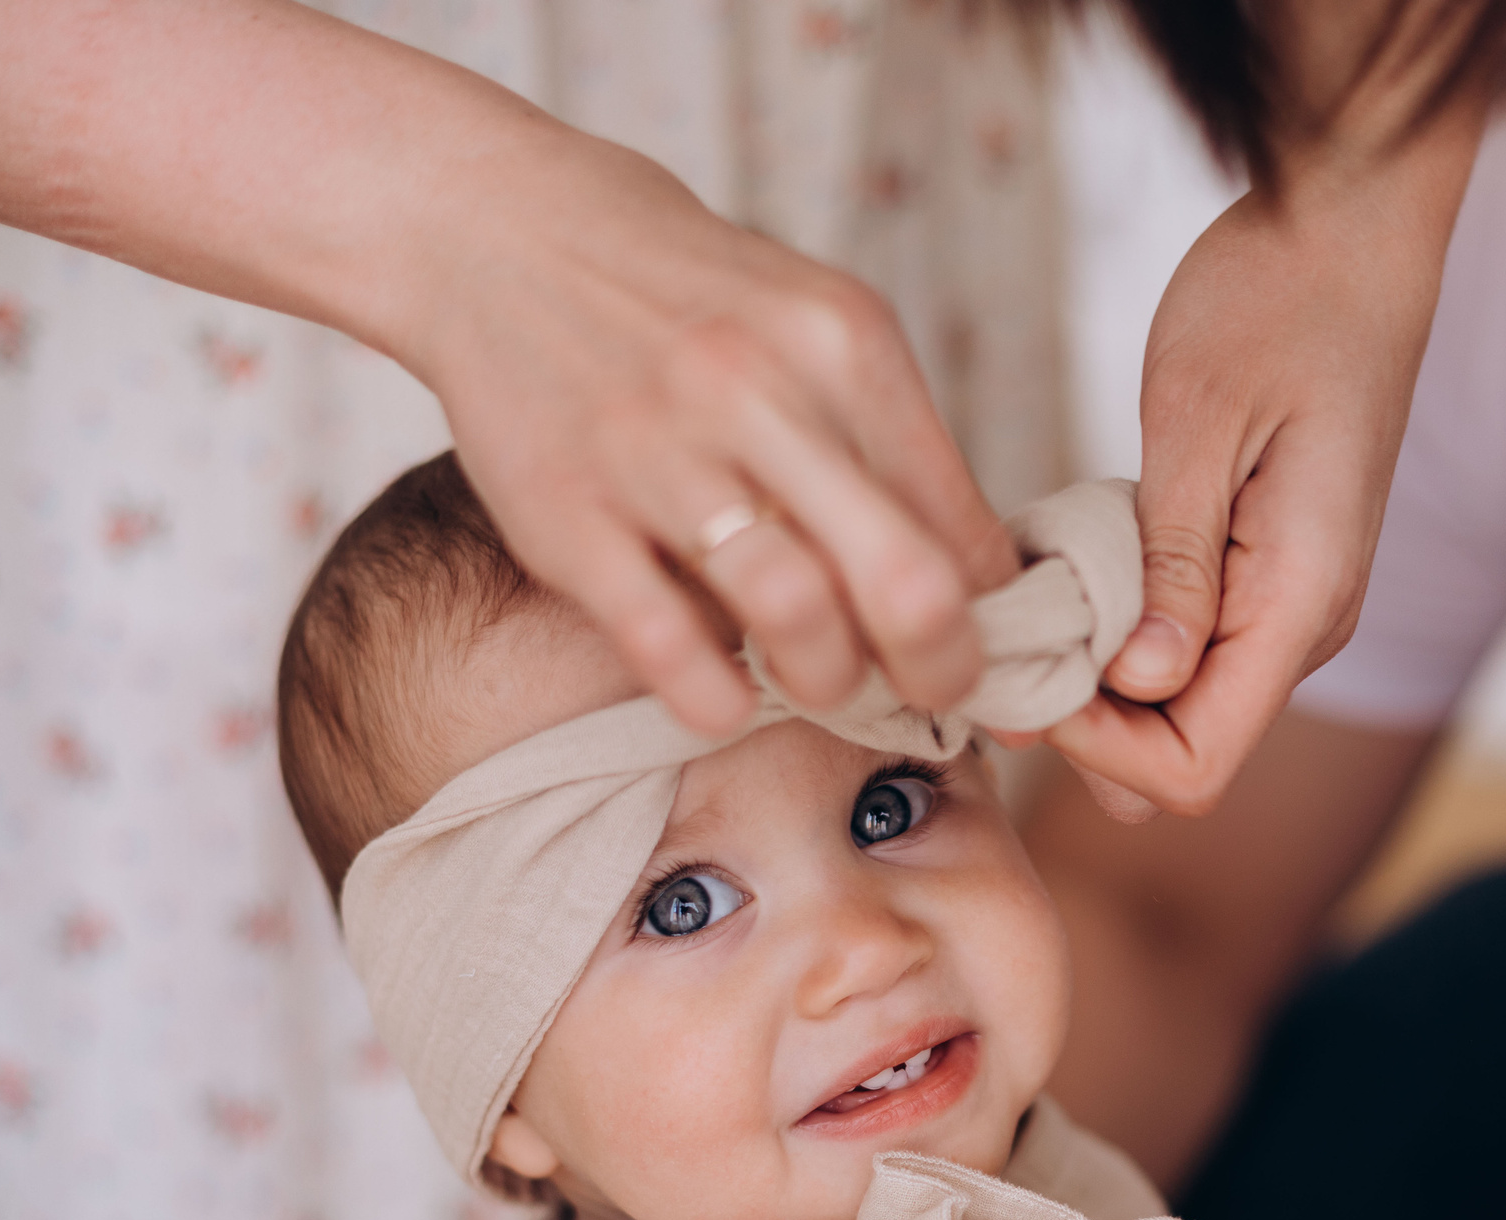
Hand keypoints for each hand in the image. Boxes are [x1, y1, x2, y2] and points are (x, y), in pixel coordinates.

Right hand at [389, 123, 1018, 734]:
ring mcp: (656, 454)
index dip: (998, 613)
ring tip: (828, 685)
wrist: (508, 231)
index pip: (958, 517)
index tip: (998, 658)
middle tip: (934, 696)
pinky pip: (663, 641)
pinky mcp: (565, 513)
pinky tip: (729, 701)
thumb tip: (984, 581)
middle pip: (904, 577)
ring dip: (832, 681)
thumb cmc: (692, 305)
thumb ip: (893, 440)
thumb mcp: (814, 327)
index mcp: (841, 344)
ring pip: (796, 612)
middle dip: (942, 666)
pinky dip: (714, 697)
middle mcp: (756, 391)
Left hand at [1042, 93, 1486, 819]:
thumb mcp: (1199, 421)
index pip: (1197, 765)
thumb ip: (1172, 564)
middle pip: (1184, 749)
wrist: (1353, 227)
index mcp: (1299, 600)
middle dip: (1087, 721)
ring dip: (1099, 672)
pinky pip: (1188, 640)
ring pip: (1180, 701)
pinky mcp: (1267, 568)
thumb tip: (1140, 684)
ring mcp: (1291, 600)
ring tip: (1036, 591)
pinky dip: (1122, 625)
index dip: (1100, 750)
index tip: (1030, 672)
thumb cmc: (1277, 299)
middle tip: (1007, 639)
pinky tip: (1076, 562)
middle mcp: (1306, 623)